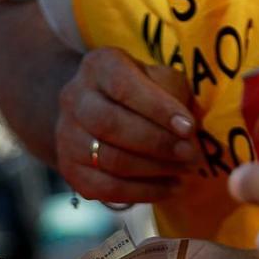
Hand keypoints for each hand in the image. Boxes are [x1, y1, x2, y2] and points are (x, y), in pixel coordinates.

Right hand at [55, 48, 199, 204]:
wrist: (96, 112)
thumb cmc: (141, 92)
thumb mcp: (158, 77)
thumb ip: (172, 93)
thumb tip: (187, 132)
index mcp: (98, 66)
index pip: (123, 86)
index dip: (157, 109)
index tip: (189, 128)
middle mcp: (74, 98)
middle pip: (109, 124)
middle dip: (156, 143)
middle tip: (191, 156)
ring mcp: (66, 136)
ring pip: (108, 159)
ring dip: (154, 170)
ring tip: (184, 171)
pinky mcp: (69, 170)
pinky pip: (105, 188)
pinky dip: (142, 192)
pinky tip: (170, 188)